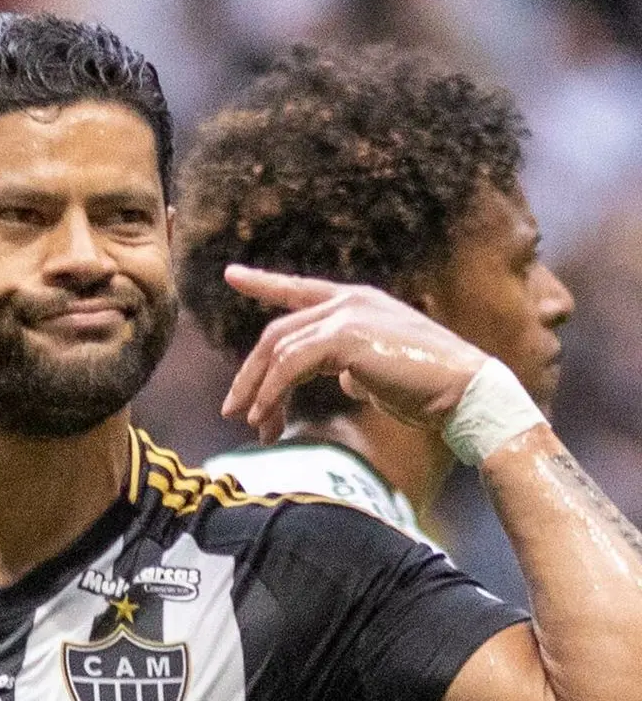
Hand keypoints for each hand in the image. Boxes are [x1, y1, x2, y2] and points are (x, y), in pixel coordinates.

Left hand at [220, 266, 488, 442]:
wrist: (467, 392)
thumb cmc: (429, 388)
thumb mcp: (380, 371)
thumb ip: (353, 366)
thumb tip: (339, 378)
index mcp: (357, 303)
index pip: (299, 289)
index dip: (264, 283)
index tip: (232, 275)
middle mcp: (348, 302)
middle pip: (278, 334)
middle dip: (251, 374)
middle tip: (233, 409)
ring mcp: (346, 315)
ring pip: (279, 350)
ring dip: (259, 391)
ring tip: (253, 425)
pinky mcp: (345, 337)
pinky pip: (291, 365)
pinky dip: (273, 392)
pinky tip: (266, 417)